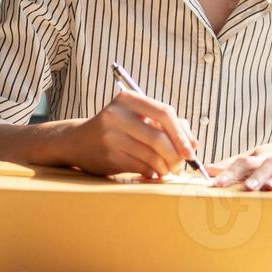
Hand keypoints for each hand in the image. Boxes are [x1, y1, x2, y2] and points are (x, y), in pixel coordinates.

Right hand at [66, 89, 199, 179]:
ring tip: (168, 170)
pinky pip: (141, 167)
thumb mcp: (138, 117)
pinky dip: (152, 172)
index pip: (165, 113)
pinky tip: (152, 172)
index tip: (191, 150)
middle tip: (180, 166)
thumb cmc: (117, 128)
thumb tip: (194, 144)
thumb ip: (166, 125)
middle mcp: (117, 115)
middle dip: (176, 155)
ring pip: (152, 156)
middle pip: (159, 138)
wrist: (78, 141)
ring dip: (165, 167)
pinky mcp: (108, 156)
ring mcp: (111, 136)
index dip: (182, 134)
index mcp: (129, 99)